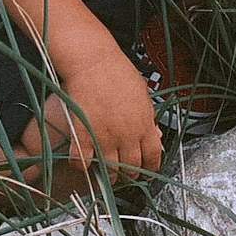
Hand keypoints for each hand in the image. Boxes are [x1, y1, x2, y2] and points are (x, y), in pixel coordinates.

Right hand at [60, 48, 162, 184]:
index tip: (146, 171)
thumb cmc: (116, 70)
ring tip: (104, 172)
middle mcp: (127, 134)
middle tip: (123, 173)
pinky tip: (82, 163)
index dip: (150, 167)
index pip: (153, 156)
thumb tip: (154, 133)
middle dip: (129, 174)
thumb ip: (147, 115)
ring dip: (108, 175)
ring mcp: (104, 137)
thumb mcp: (142, 92)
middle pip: (132, 168)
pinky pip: (81, 162)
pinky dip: (81, 166)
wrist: (92, 60)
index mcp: (144, 123)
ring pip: (110, 171)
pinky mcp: (83, 135)